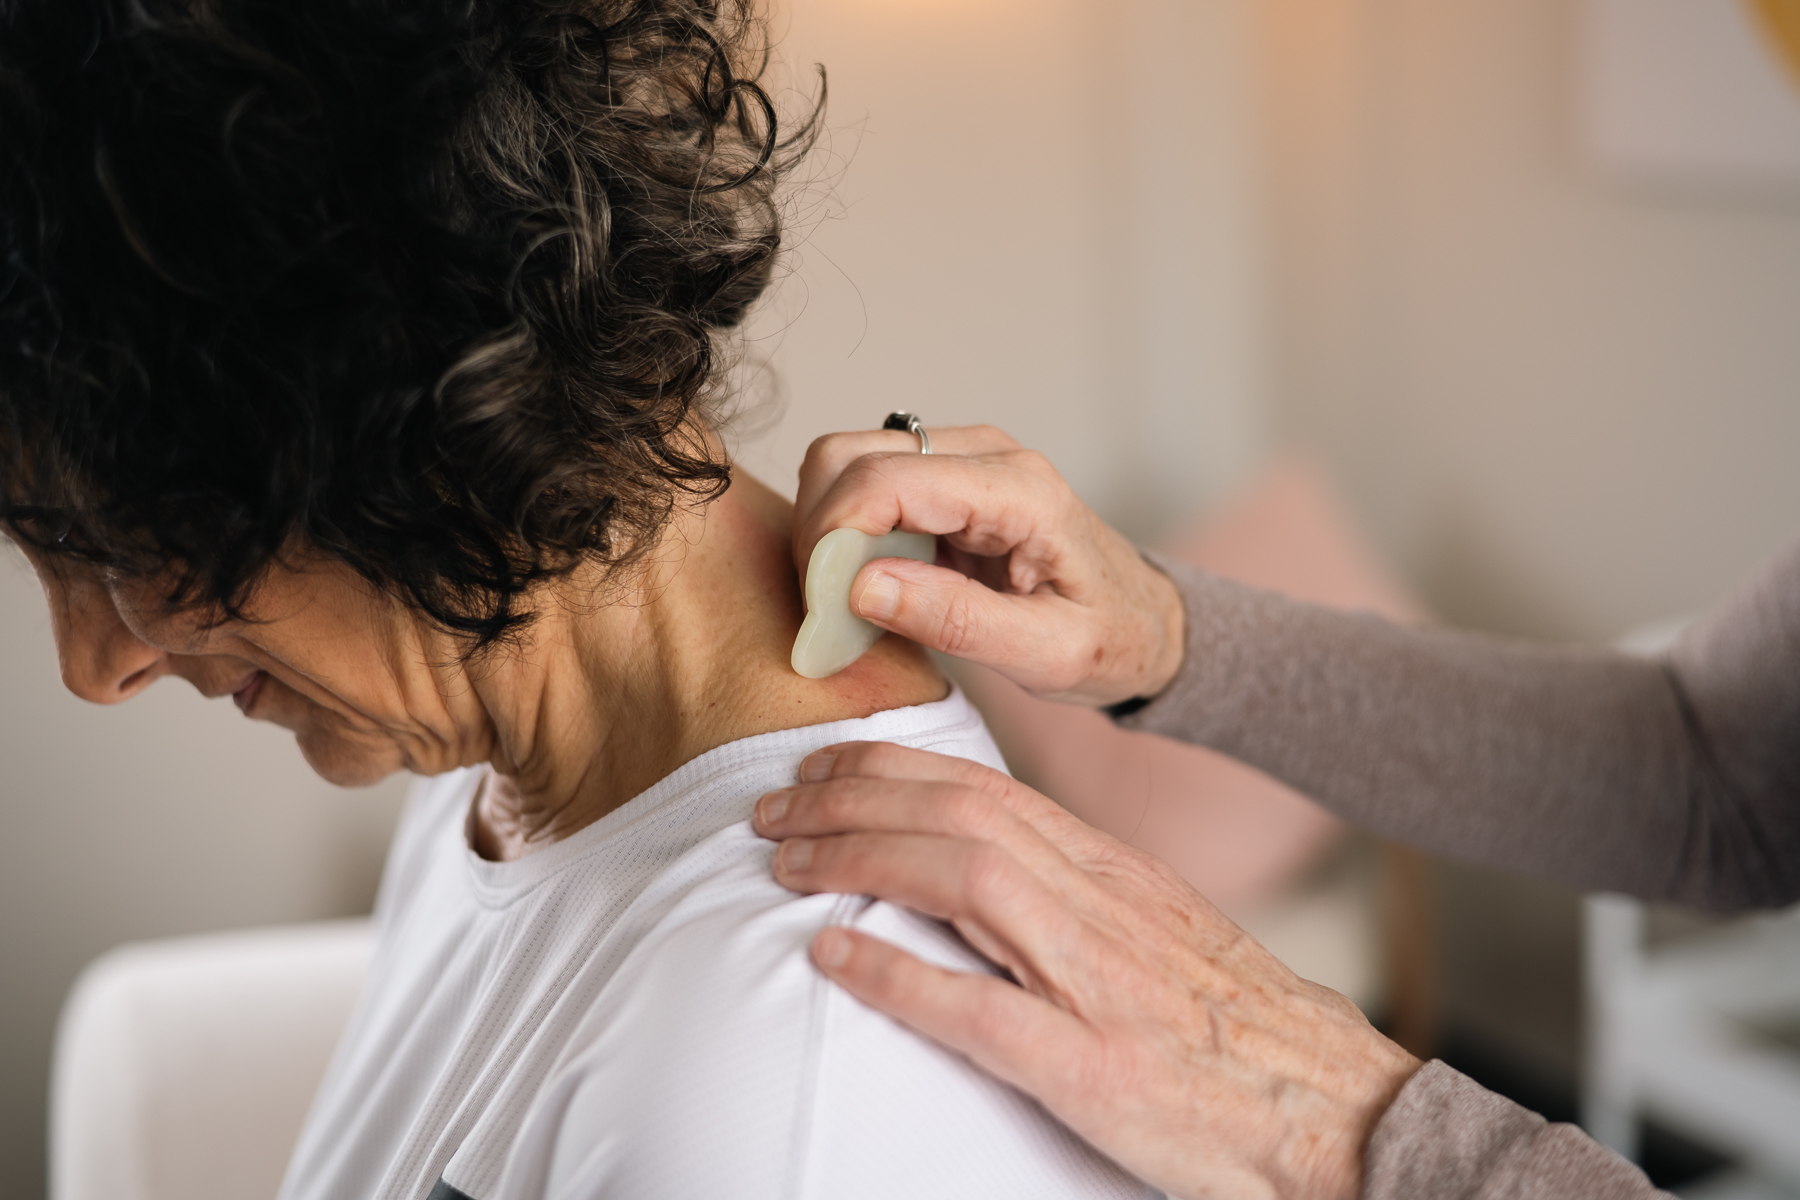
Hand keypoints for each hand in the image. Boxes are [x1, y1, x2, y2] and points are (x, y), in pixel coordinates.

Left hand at [754, 742, 1421, 1199]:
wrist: (1335, 1112)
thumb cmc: (1240, 1029)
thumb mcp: (1157, 932)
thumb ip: (1074, 896)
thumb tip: (980, 869)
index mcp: (1114, 873)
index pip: (987, 786)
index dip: (890, 768)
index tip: (822, 766)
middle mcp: (1102, 906)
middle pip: (960, 812)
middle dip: (851, 796)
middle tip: (771, 805)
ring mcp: (1097, 983)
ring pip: (964, 876)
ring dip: (858, 857)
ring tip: (785, 863)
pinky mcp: (1092, 1068)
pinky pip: (979, 1009)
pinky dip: (896, 975)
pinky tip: (832, 958)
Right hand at [793, 425, 1183, 706]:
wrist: (1145, 622)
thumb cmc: (1110, 640)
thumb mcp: (1048, 655)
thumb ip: (958, 621)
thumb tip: (862, 588)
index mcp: (1019, 491)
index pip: (884, 480)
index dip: (831, 540)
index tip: (822, 609)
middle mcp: (986, 455)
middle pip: (848, 455)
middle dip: (817, 532)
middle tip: (826, 609)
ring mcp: (962, 459)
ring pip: (844, 462)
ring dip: (826, 532)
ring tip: (847, 604)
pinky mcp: (944, 479)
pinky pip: (864, 485)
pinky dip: (844, 535)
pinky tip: (869, 589)